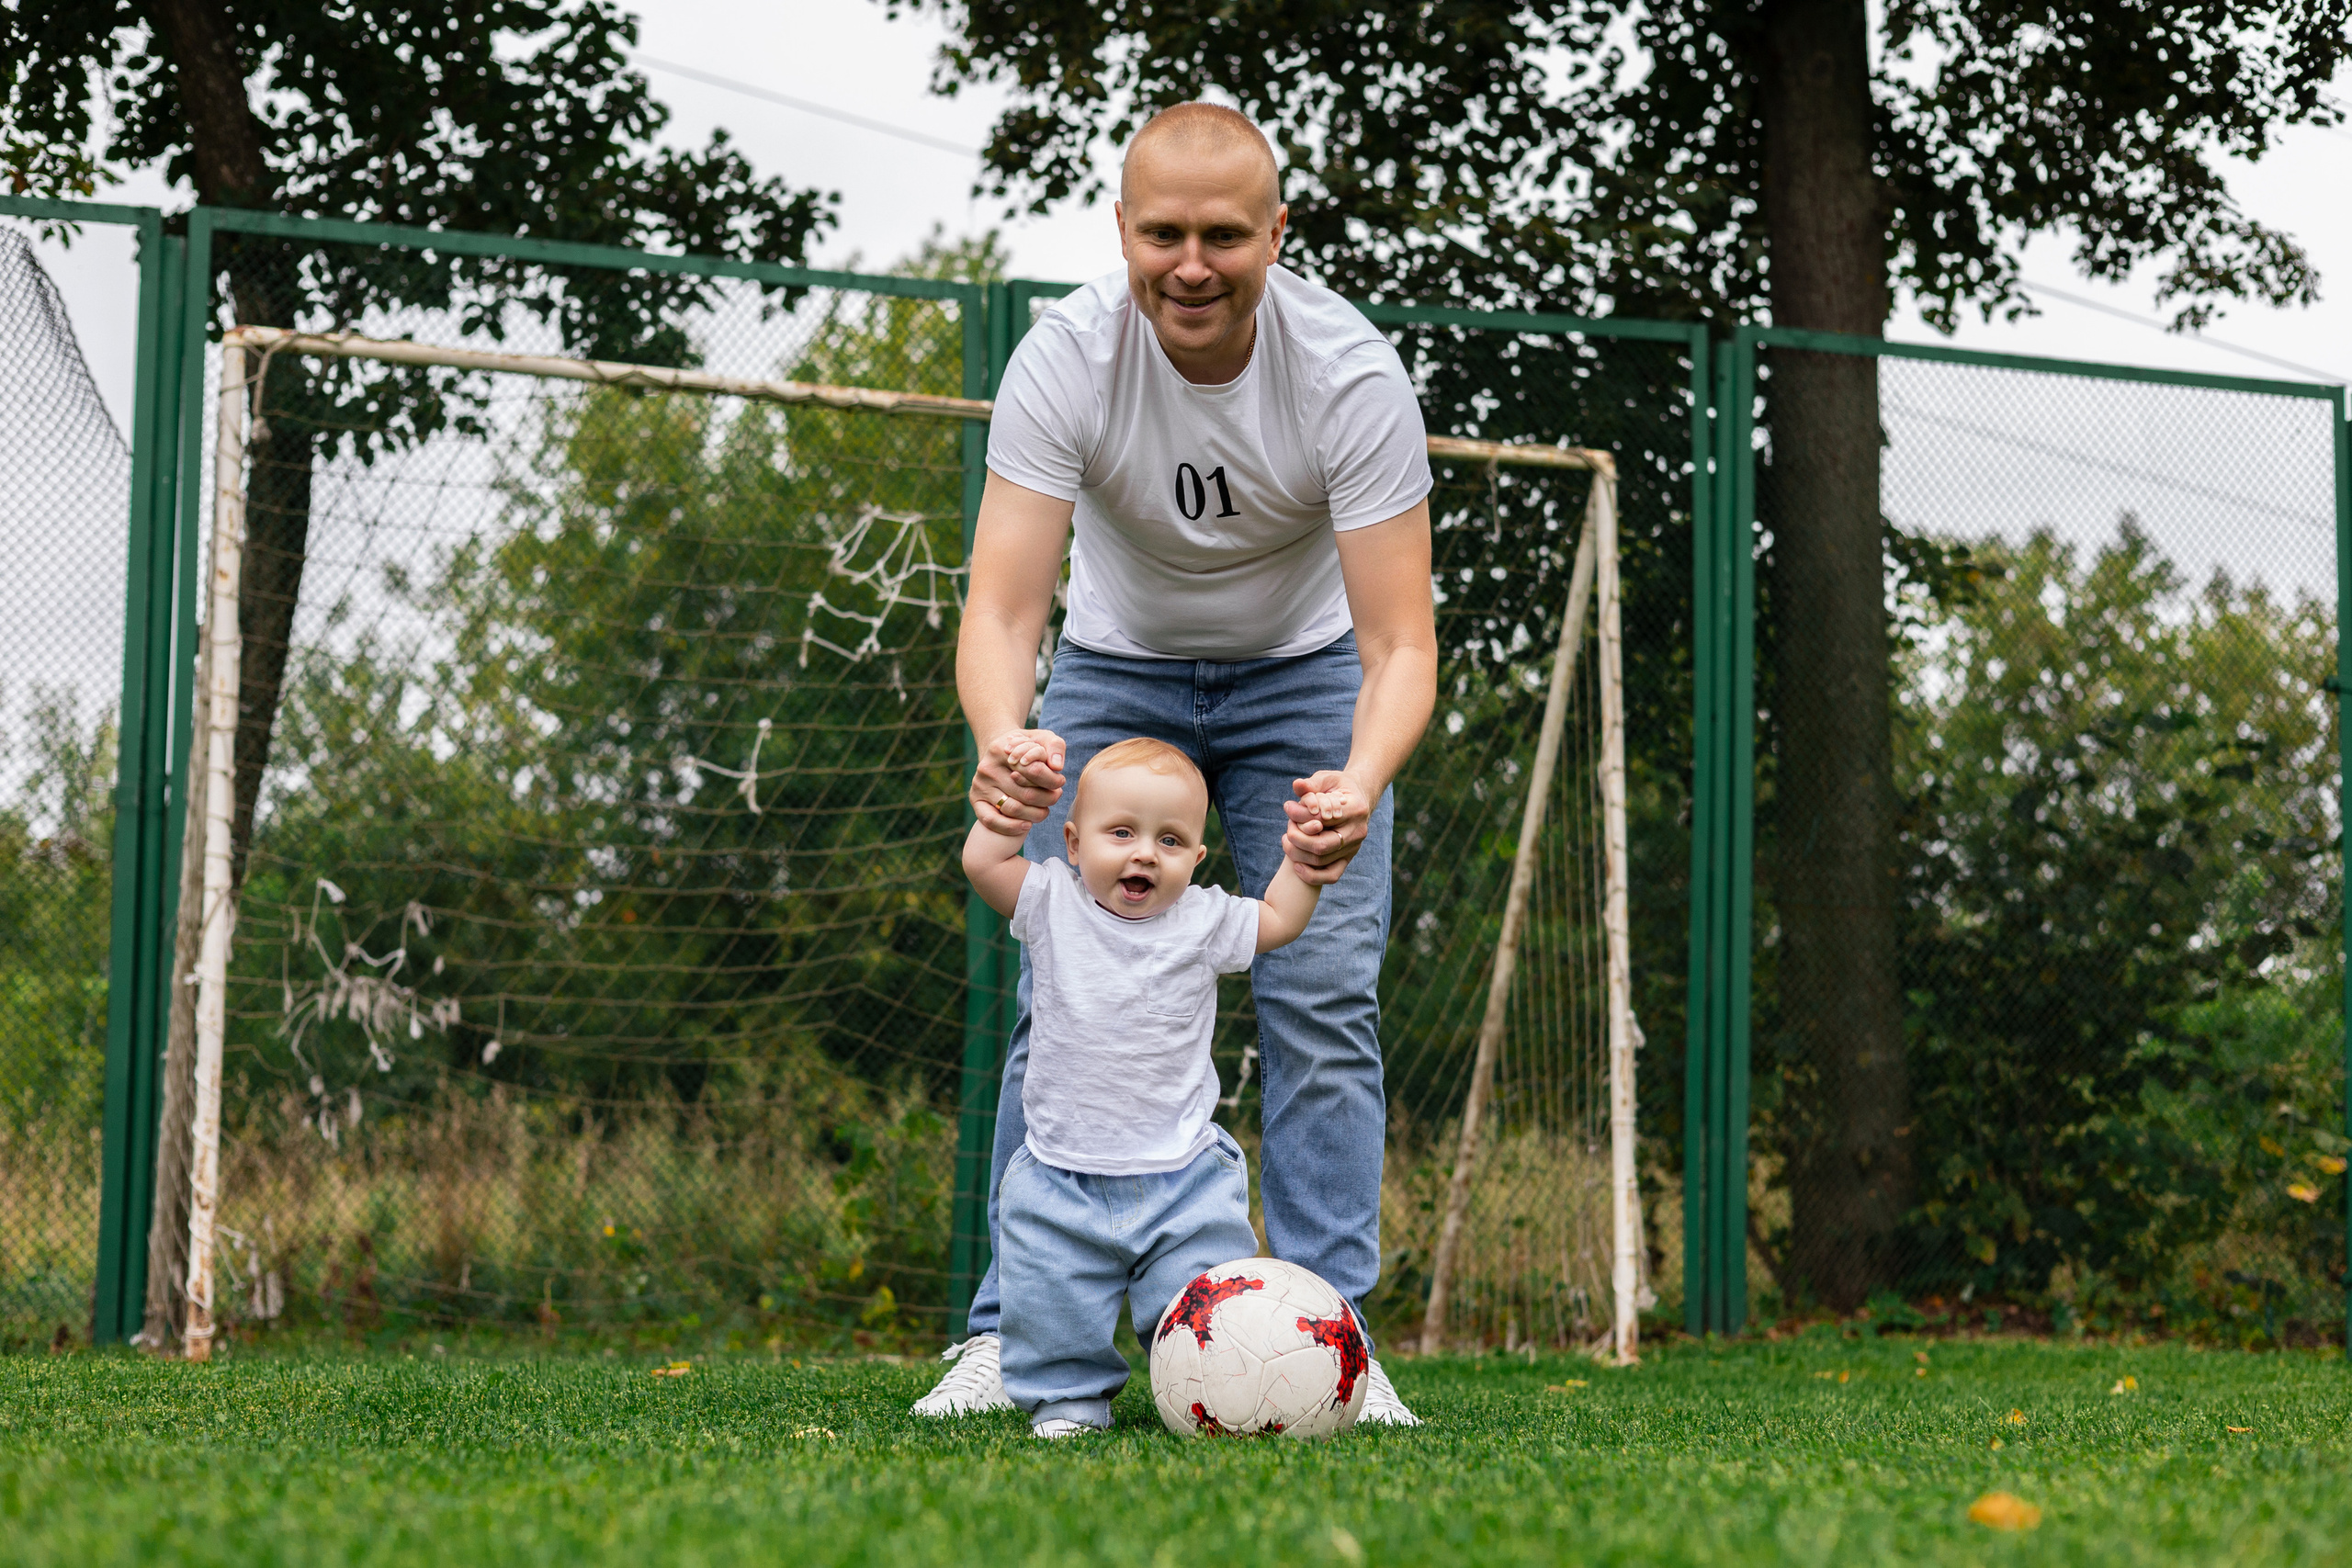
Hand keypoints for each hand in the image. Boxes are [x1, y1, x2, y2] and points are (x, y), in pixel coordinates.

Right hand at [971, 728, 1066, 836]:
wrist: (1000, 752)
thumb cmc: (1026, 748)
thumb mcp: (1041, 738)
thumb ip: (1054, 746)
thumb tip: (1057, 766)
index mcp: (1001, 749)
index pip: (1033, 770)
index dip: (1052, 780)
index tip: (1060, 782)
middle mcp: (987, 767)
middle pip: (1025, 794)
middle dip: (1047, 799)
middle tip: (1056, 796)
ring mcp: (979, 785)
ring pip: (1013, 809)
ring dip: (1035, 814)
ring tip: (1045, 810)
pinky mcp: (975, 800)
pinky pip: (992, 820)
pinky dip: (1012, 827)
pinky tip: (1027, 825)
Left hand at [1282, 770, 1372, 885]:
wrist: (1357, 798)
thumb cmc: (1338, 787)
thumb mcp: (1327, 779)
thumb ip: (1312, 784)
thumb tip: (1297, 785)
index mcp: (1356, 808)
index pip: (1323, 819)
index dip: (1301, 815)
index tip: (1288, 807)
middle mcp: (1358, 831)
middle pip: (1322, 845)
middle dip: (1297, 839)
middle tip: (1287, 830)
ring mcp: (1354, 847)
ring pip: (1322, 861)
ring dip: (1297, 853)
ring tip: (1286, 840)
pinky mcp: (1348, 858)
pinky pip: (1332, 876)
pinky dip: (1312, 875)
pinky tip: (1296, 865)